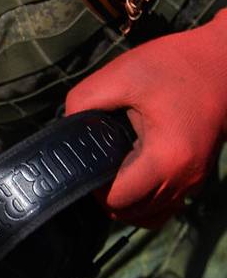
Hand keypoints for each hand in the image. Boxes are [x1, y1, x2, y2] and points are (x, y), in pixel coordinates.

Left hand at [65, 10, 226, 226]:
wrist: (225, 62)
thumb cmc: (175, 66)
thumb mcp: (122, 75)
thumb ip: (84, 102)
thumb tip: (66, 127)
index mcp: (166, 158)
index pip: (118, 201)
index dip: (93, 188)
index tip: (85, 163)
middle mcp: (185, 178)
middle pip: (133, 214)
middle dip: (106, 197)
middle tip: (94, 164)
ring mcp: (195, 180)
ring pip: (151, 215)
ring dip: (126, 202)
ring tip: (110, 171)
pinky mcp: (198, 175)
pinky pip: (167, 204)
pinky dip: (146, 200)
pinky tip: (130, 175)